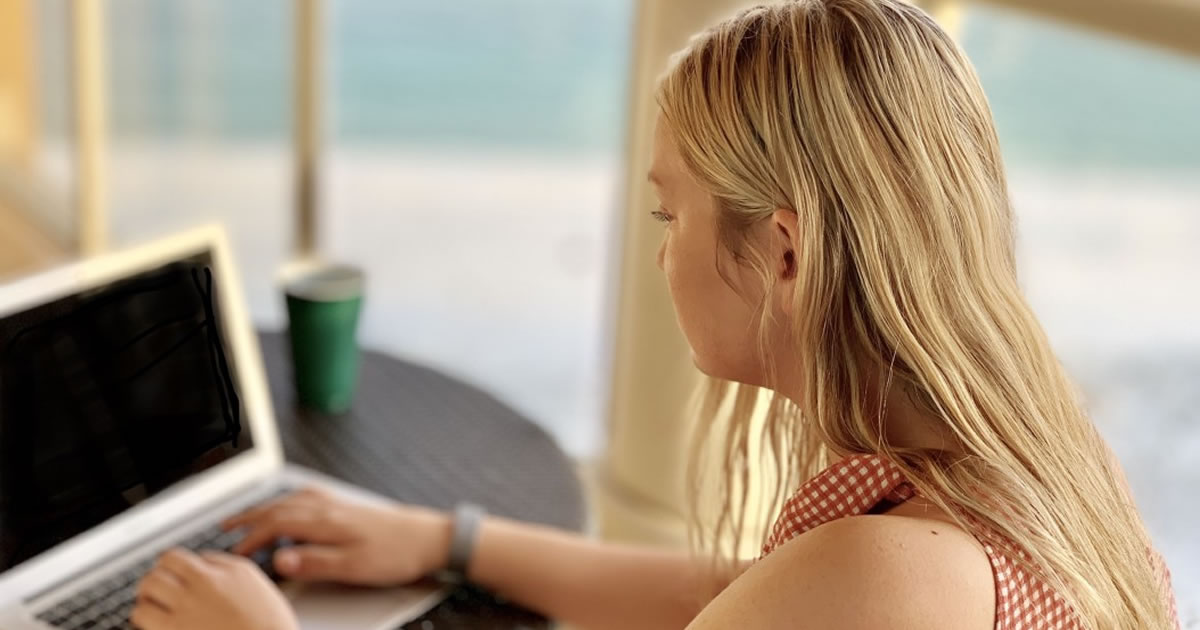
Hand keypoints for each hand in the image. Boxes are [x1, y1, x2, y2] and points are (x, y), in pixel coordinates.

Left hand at [132, 548, 296, 629]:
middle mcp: (199, 591)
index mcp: (217, 573)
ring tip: (153, 611)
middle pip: (153, 577)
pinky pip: (145, 623)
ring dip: (146, 604)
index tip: (168, 573)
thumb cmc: (267, 621)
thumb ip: (221, 563)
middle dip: (151, 584)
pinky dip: (146, 624)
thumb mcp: (251, 579)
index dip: (166, 566)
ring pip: (143, 601)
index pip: (172, 558)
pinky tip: (157, 627)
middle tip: (156, 592)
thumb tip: (199, 560)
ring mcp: (185, 616)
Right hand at [221, 486, 451, 585]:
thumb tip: (278, 561)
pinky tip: (293, 501)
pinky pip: (310, 495)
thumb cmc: (396, 554)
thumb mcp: (354, 567)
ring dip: (267, 506)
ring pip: (293, 499)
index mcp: (326, 522)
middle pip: (279, 507)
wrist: (430, 538)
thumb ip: (314, 563)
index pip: (276, 525)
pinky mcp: (349, 506)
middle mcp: (330, 508)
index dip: (251, 538)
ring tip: (249, 515)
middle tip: (225, 527)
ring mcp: (339, 504)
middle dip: (249, 517)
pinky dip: (292, 498)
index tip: (235, 553)